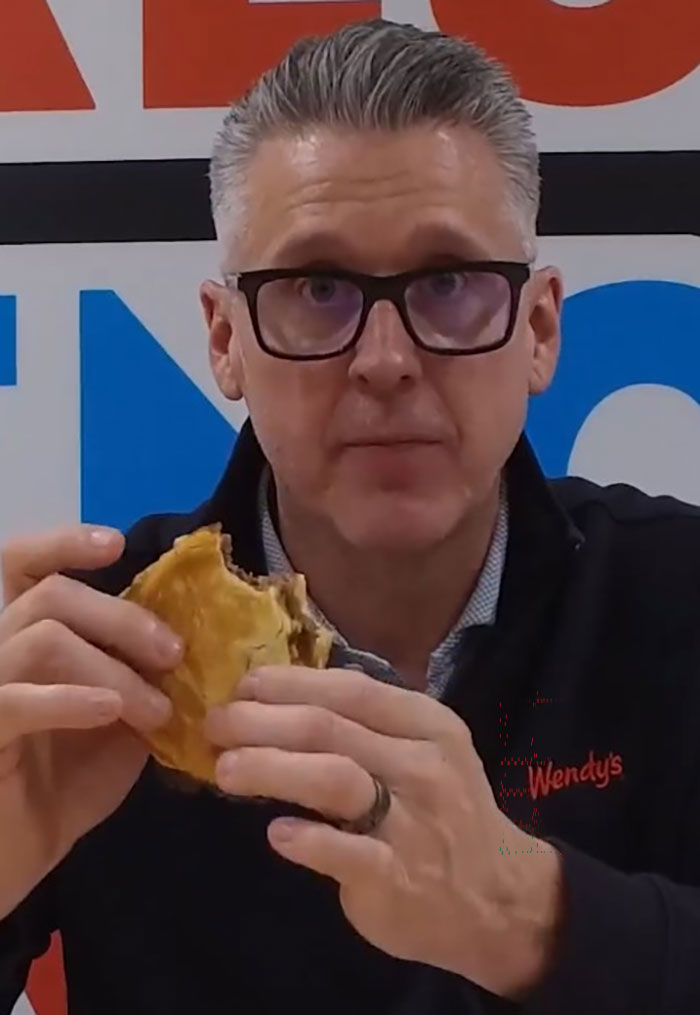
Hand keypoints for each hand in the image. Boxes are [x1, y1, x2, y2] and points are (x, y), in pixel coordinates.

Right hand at [0, 526, 181, 918]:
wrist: (11, 863)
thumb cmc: (59, 791)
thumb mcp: (116, 728)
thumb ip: (137, 680)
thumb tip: (185, 646)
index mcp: (24, 640)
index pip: (23, 566)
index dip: (63, 542)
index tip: (116, 544)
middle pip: (50, 595)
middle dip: (122, 616)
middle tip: (174, 651)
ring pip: (41, 636)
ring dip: (111, 666)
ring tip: (156, 709)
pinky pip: (14, 699)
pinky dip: (69, 699)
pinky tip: (110, 711)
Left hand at [205, 665, 564, 998]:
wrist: (498, 898)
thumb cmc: (444, 811)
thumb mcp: (424, 750)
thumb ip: (367, 724)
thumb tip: (282, 697)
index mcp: (425, 724)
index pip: (351, 689)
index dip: (290, 683)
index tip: (243, 685)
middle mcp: (421, 764)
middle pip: (330, 729)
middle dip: (262, 721)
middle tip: (215, 724)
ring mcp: (412, 821)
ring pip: (335, 779)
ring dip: (273, 768)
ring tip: (225, 769)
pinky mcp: (397, 876)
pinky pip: (348, 852)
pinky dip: (309, 840)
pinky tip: (276, 833)